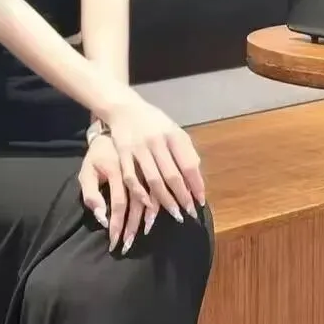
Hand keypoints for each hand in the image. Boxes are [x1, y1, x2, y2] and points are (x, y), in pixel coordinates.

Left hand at [78, 134, 157, 253]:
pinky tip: (156, 219)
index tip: (114, 243)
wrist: (115, 129)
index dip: (117, 224)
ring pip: (150, 198)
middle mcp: (133, 170)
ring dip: (148, 220)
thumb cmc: (97, 155)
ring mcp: (145, 169)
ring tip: (143, 236)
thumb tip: (103, 219)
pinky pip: (159, 191)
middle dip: (132, 228)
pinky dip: (158, 206)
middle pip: (136, 205)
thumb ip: (91, 194)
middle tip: (127, 247)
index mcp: (116, 170)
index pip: (118, 203)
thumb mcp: (87, 171)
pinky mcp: (153, 168)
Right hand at [102, 93, 205, 223]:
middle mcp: (156, 141)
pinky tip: (149, 205)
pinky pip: (132, 179)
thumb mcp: (174, 130)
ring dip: (166, 200)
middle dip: (183, 197)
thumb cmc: (154, 123)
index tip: (201, 201)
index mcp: (172, 134)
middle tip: (190, 213)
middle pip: (172, 175)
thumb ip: (186, 152)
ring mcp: (138, 148)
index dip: (196, 185)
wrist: (124, 108)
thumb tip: (197, 179)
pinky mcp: (123, 154)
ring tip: (176, 214)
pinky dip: (141, 194)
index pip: (188, 164)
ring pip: (154, 180)